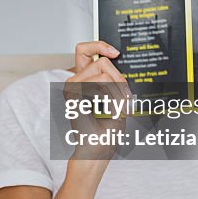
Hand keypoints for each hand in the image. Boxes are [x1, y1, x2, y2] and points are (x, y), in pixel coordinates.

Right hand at [64, 41, 130, 161]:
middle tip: (125, 98)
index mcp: (81, 81)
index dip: (99, 45)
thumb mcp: (114, 99)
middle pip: (101, 60)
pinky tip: (114, 112)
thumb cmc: (105, 131)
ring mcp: (72, 88)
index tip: (115, 52)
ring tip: (121, 108)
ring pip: (104, 72)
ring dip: (119, 90)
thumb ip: (112, 80)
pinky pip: (103, 83)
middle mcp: (73, 82)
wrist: (96, 153)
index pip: (84, 50)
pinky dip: (115, 97)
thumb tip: (120, 64)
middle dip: (120, 78)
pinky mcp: (74, 96)